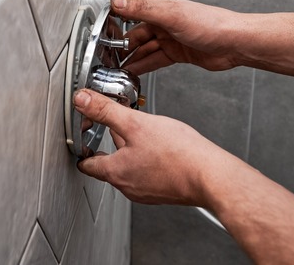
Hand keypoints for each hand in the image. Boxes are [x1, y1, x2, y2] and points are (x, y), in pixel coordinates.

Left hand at [74, 89, 247, 206]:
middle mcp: (128, 186)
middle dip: (111, 144)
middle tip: (115, 127)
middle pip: (110, 163)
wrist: (211, 176)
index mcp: (115, 172)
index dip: (83, 149)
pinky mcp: (164, 191)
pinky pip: (149, 173)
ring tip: (142, 133)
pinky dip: (149, 159)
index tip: (83, 140)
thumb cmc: (178, 155)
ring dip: (131, 150)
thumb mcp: (136, 124)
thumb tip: (83, 101)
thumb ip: (106, 111)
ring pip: (131, 167)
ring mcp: (147, 191)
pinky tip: (161, 147)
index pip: (87, 165)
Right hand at [112, 0, 244, 74]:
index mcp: (160, 10)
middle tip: (108, 59)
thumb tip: (118, 2)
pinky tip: (136, 71)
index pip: (131, 16)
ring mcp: (171, 39)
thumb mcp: (171, 15)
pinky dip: (144, 66)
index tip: (102, 35)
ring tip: (118, 69)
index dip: (116, 26)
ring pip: (145, 50)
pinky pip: (155, 60)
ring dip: (132, 59)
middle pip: (136, 37)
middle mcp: (164, 24)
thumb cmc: (211, 24)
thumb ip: (142, 9)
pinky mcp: (179, 53)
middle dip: (122, 48)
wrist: (235, 43)